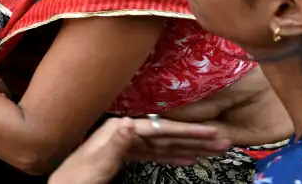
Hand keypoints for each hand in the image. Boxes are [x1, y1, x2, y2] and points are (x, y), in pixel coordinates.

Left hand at [49, 117, 230, 183]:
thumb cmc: (79, 177)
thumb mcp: (99, 162)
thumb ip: (117, 143)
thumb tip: (132, 124)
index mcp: (121, 129)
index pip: (162, 128)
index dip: (188, 132)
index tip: (210, 133)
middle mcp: (126, 131)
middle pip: (168, 135)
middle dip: (196, 139)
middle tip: (223, 141)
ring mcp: (127, 143)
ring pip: (165, 145)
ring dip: (190, 148)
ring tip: (214, 149)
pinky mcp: (127, 155)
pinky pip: (156, 155)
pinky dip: (174, 157)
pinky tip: (188, 159)